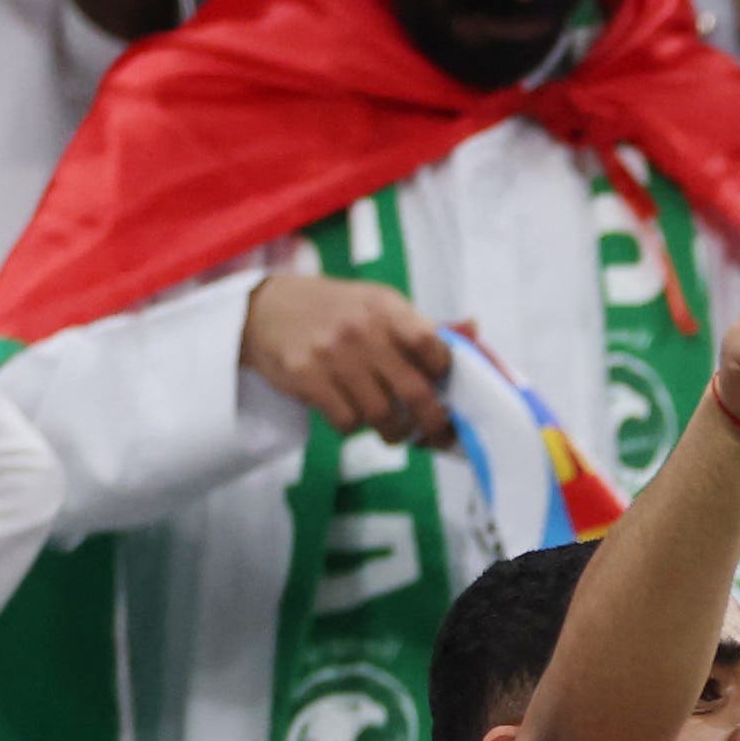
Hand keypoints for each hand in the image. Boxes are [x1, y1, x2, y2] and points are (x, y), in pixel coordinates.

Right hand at [239, 275, 453, 445]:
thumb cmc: (335, 311)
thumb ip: (423, 326)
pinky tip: (353, 418)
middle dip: (433, 423)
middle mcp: (361, 330)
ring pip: (381, 414)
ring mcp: (331, 354)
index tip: (443, 387)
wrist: (265, 308)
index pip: (432, 345)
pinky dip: (355, 429)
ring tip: (393, 429)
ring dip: (393, 431)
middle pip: (415, 392)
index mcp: (386, 308)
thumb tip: (474, 329)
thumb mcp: (378, 305)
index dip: (444, 373)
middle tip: (435, 434)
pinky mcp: (305, 377)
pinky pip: (346, 421)